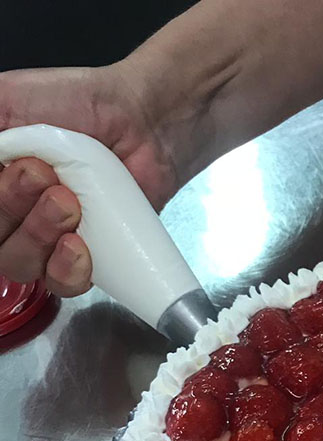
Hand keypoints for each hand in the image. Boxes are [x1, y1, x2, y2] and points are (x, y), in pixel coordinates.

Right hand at [0, 64, 178, 296]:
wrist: (137, 121)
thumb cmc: (73, 104)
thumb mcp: (7, 101)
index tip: (17, 169)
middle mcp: (15, 216)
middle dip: (14, 209)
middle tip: (47, 178)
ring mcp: (50, 241)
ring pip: (22, 265)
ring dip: (39, 235)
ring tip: (70, 204)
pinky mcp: (88, 260)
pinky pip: (63, 284)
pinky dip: (67, 268)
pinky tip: (80, 246)